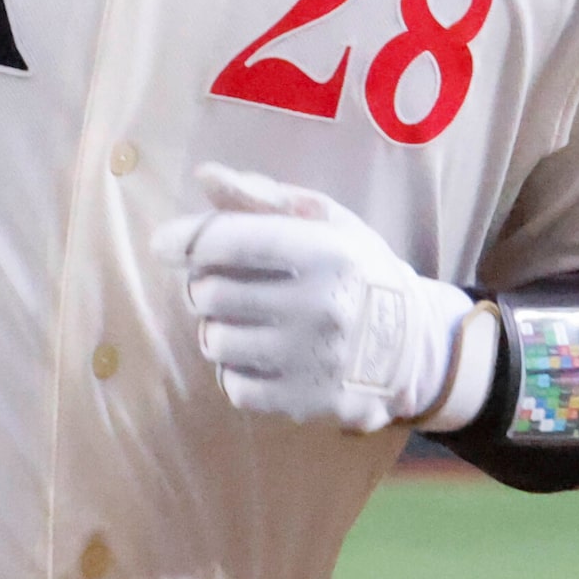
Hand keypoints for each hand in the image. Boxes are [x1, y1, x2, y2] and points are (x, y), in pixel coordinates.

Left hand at [156, 164, 498, 434]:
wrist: (414, 347)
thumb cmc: (358, 271)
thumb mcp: (326, 220)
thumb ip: (262, 196)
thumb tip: (204, 175)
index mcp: (326, 252)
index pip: (230, 242)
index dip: (185, 240)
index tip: (164, 244)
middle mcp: (321, 307)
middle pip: (209, 294)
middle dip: (204, 286)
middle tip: (223, 285)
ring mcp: (314, 360)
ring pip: (214, 342)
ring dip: (217, 329)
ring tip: (244, 321)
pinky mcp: (307, 403)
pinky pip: (233, 386)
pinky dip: (236, 371)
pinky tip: (262, 355)